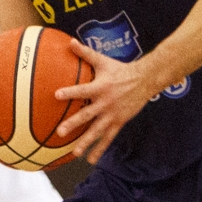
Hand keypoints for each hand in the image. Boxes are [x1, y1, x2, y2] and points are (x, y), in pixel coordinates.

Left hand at [54, 40, 161, 164]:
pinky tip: (90, 159)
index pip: (82, 90)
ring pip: (97, 131)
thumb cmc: (120, 69)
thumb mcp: (103, 61)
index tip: (56, 95)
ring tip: (75, 153)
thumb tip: (69, 41)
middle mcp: (105, 102)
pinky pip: (108, 138)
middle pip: (87, 115)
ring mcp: (112, 114)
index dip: (70, 92)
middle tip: (60, 132)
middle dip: (73, 124)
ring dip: (86, 142)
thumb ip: (86, 53)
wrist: (145, 80)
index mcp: (100, 87)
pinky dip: (100, 149)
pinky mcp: (119, 122)